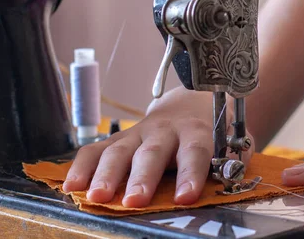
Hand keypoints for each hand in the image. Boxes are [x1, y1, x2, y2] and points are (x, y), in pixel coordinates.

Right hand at [62, 87, 254, 207]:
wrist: (193, 102)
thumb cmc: (213, 131)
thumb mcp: (231, 144)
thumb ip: (228, 164)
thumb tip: (225, 184)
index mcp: (196, 130)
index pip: (194, 151)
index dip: (190, 173)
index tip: (184, 197)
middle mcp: (165, 129)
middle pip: (151, 152)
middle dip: (141, 177)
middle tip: (133, 200)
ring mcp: (138, 132)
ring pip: (119, 150)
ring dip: (106, 174)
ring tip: (95, 197)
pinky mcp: (119, 137)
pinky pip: (96, 149)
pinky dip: (81, 166)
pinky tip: (72, 186)